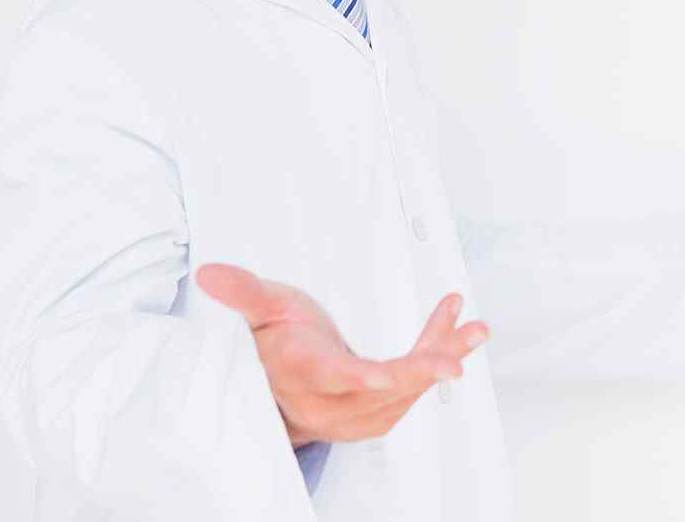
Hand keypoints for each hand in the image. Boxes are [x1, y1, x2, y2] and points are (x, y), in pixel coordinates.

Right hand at [194, 263, 488, 445]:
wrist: (281, 383)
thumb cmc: (275, 339)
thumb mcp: (263, 308)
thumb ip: (244, 292)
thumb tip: (209, 272)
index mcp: (304, 372)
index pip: (333, 378)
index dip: (359, 378)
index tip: (383, 374)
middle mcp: (330, 400)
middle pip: (382, 390)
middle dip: (425, 367)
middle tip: (460, 348)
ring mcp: (356, 411)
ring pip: (407, 389)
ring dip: (443, 357)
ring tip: (475, 329)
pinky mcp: (378, 410)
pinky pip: (414, 386)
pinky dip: (439, 356)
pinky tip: (459, 329)